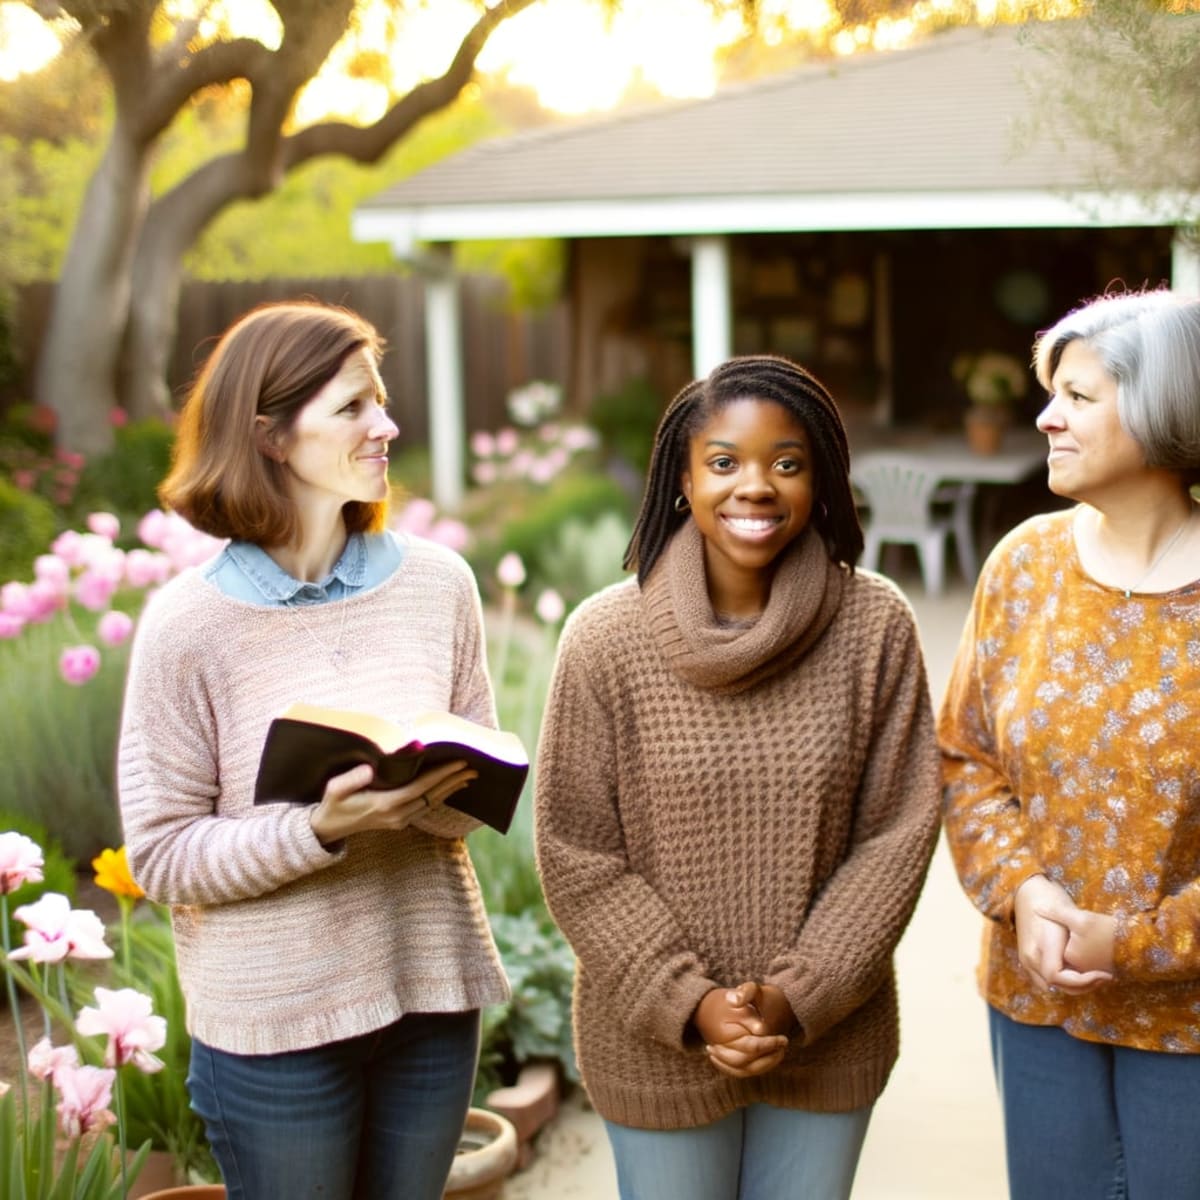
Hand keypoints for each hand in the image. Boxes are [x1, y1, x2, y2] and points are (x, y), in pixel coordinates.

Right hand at [309, 760, 476, 844]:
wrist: (328, 828)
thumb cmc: (333, 804)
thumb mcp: (335, 790)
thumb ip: (351, 779)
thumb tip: (370, 768)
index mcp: (384, 804)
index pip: (420, 787)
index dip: (441, 775)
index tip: (458, 763)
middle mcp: (397, 815)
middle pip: (432, 795)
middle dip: (453, 780)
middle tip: (474, 766)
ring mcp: (400, 820)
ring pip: (432, 803)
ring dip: (451, 788)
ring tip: (469, 775)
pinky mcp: (400, 821)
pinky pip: (426, 807)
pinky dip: (440, 795)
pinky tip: (451, 787)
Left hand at [694, 984, 789, 1079]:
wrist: (779, 1005)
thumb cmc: (764, 998)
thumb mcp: (755, 990)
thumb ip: (746, 992)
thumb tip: (734, 1001)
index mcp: (768, 1034)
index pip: (752, 1049)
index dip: (730, 1048)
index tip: (713, 1044)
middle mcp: (773, 1049)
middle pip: (750, 1066)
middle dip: (728, 1060)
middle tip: (710, 1049)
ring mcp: (770, 1056)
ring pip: (749, 1071)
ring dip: (730, 1066)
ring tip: (712, 1054)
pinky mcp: (765, 1060)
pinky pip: (750, 1070)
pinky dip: (734, 1069)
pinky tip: (719, 1059)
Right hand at [1014, 876, 1112, 994]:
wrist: (1027, 890)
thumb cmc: (1051, 899)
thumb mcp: (1068, 915)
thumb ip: (1077, 940)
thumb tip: (1096, 966)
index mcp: (1040, 947)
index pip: (1058, 977)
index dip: (1083, 981)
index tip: (1103, 974)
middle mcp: (1030, 957)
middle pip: (1056, 985)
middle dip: (1083, 985)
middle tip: (1104, 976)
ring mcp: (1026, 959)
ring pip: (1050, 985)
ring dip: (1072, 985)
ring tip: (1092, 976)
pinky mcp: (1027, 958)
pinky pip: (1045, 979)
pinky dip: (1061, 980)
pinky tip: (1077, 971)